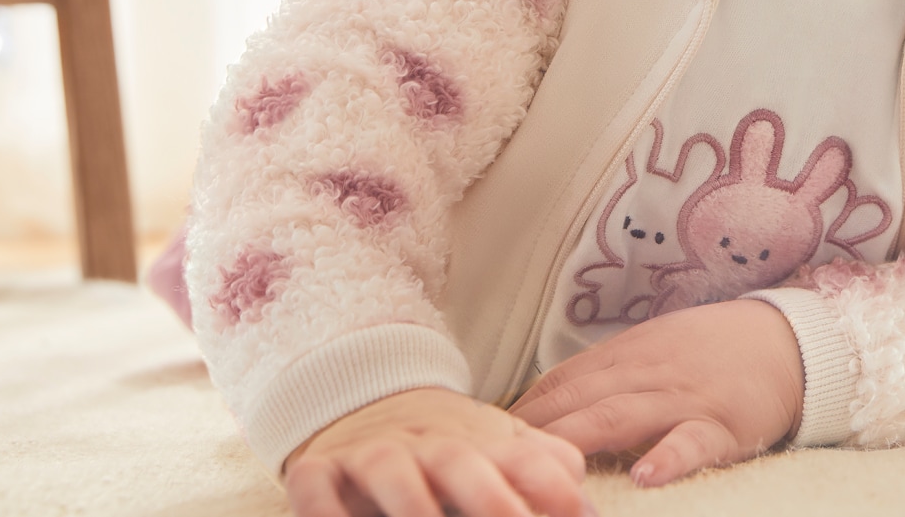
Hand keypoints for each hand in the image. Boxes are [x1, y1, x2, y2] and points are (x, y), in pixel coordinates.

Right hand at [284, 386, 588, 516]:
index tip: (579, 514)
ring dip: (410, 502)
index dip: (550, 484)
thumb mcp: (496, 447)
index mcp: (478, 441)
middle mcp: (428, 444)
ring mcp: (373, 454)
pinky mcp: (321, 468)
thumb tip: (588, 501)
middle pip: (459, 461)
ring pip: (390, 470)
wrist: (363, 398)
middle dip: (487, 497)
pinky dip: (324, 509)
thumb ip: (543, 469)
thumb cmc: (446, 443)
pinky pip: (316, 486)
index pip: (522, 456)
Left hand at [509, 299, 802, 487]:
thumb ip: (604, 372)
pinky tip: (647, 477)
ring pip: (623, 416)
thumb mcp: (652, 348)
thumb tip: (546, 400)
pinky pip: (693, 441)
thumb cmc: (712, 350)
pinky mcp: (723, 424)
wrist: (785, 340)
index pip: (561, 381)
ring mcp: (683, 398)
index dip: (521, 409)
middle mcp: (647, 372)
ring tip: (546, 468)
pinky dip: (670, 457)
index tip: (484, 436)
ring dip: (580, 439)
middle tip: (495, 459)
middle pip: (580, 398)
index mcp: (627, 355)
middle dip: (534, 429)